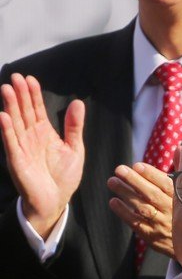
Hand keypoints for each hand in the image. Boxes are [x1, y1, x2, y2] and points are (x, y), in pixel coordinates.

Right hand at [0, 74, 85, 238]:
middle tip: (15, 77)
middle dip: (19, 95)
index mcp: (44, 133)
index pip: (36, 109)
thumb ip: (74, 126)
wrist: (55, 201)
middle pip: (23, 112)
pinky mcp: (17, 160)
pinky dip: (6, 130)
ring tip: (6, 89)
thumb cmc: (63, 176)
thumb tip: (78, 102)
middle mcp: (30, 137)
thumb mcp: (74, 148)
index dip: (33, 95)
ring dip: (10, 107)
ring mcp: (22, 148)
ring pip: (14, 123)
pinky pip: (11, 143)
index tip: (30, 79)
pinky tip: (3, 116)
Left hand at [108, 162, 174, 256]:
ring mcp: (162, 224)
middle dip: (134, 181)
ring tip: (112, 181)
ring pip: (142, 208)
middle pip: (152, 195)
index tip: (137, 165)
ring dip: (126, 194)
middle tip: (119, 169)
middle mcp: (173, 211)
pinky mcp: (153, 236)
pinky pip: (137, 224)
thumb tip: (180, 147)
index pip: (166, 185)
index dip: (151, 175)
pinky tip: (114, 202)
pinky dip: (124, 213)